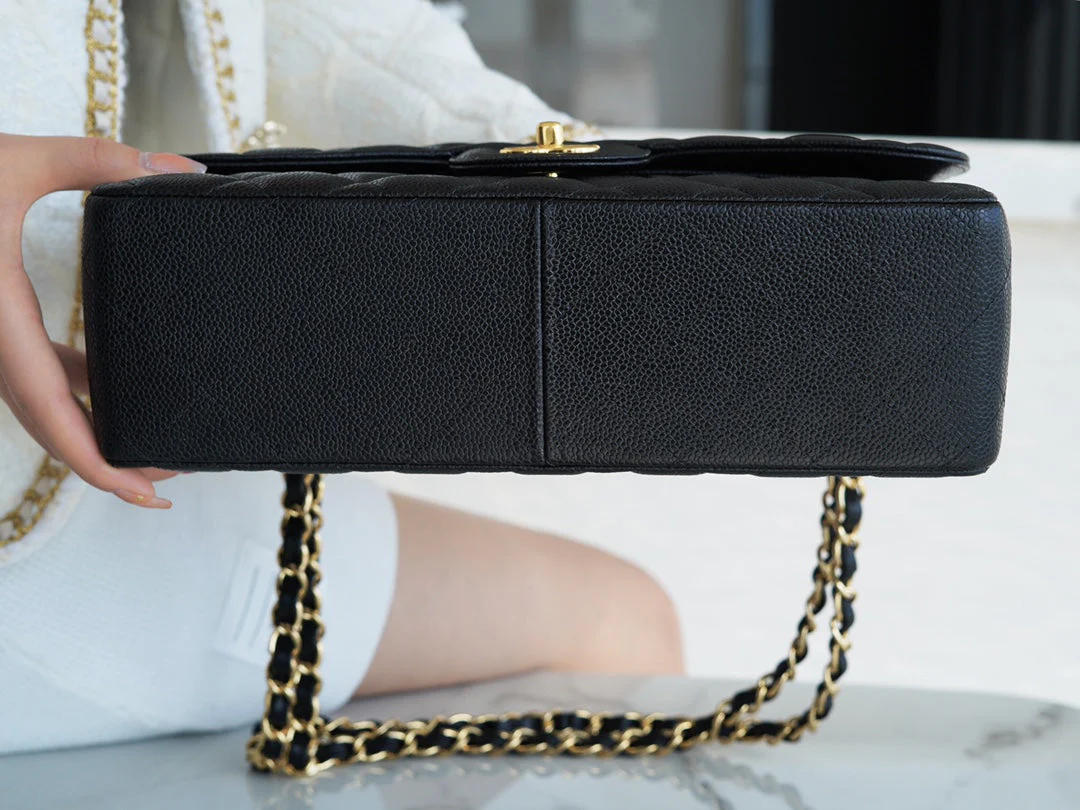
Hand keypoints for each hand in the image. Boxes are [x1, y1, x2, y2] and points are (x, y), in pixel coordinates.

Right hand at [0, 133, 206, 508]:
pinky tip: (108, 379)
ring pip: (41, 402)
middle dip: (109, 461)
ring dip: (91, 426)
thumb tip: (178, 170)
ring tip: (149, 436)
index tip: (145, 494)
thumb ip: (96, 161)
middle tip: (168, 477)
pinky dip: (71, 386)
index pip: (52, 413)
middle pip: (52, 426)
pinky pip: (32, 372)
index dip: (99, 465)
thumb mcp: (11, 161)